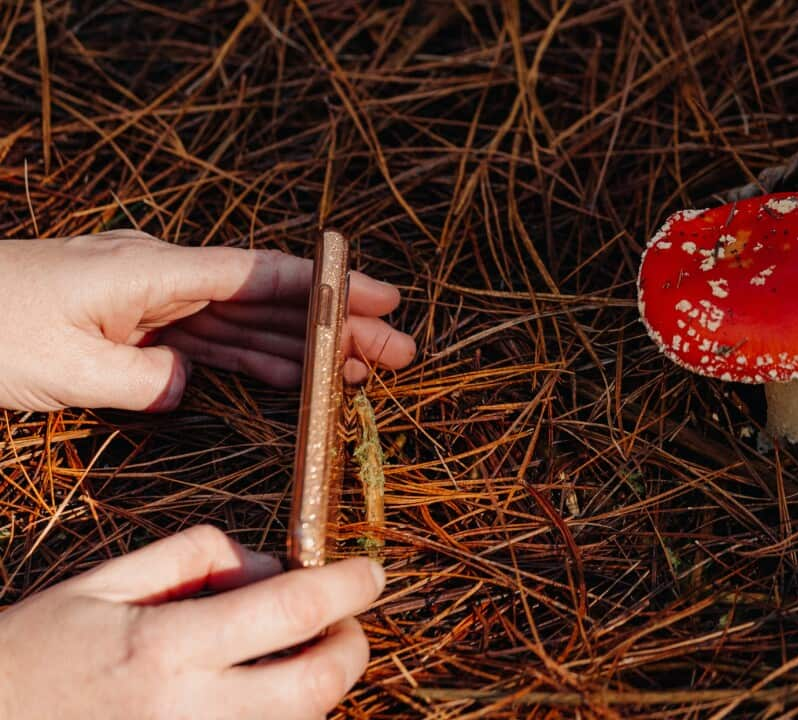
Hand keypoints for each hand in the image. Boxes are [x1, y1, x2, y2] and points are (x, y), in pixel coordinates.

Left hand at [0, 230, 416, 411]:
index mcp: (155, 271)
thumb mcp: (66, 367)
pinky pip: (212, 344)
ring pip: (248, 325)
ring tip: (366, 372)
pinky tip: (298, 377)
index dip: (328, 287)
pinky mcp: (137, 328)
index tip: (383, 298)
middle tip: (400, 352)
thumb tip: (190, 385)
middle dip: (337, 325)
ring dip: (307, 348)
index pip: (260, 275)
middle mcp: (164, 279)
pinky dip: (256, 360)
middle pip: (269, 301)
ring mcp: (152, 302)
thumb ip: (145, 379)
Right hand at [0, 525, 384, 719]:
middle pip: (316, 688)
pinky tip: (257, 696)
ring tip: (291, 658)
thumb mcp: (103, 584)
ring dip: (314, 690)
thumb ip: (194, 558)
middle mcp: (188, 713)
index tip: (371, 572)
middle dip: (350, 649)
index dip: (348, 586)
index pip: (293, 608)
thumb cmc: (33, 654)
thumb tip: (273, 565)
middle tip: (343, 623)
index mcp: (165, 648)